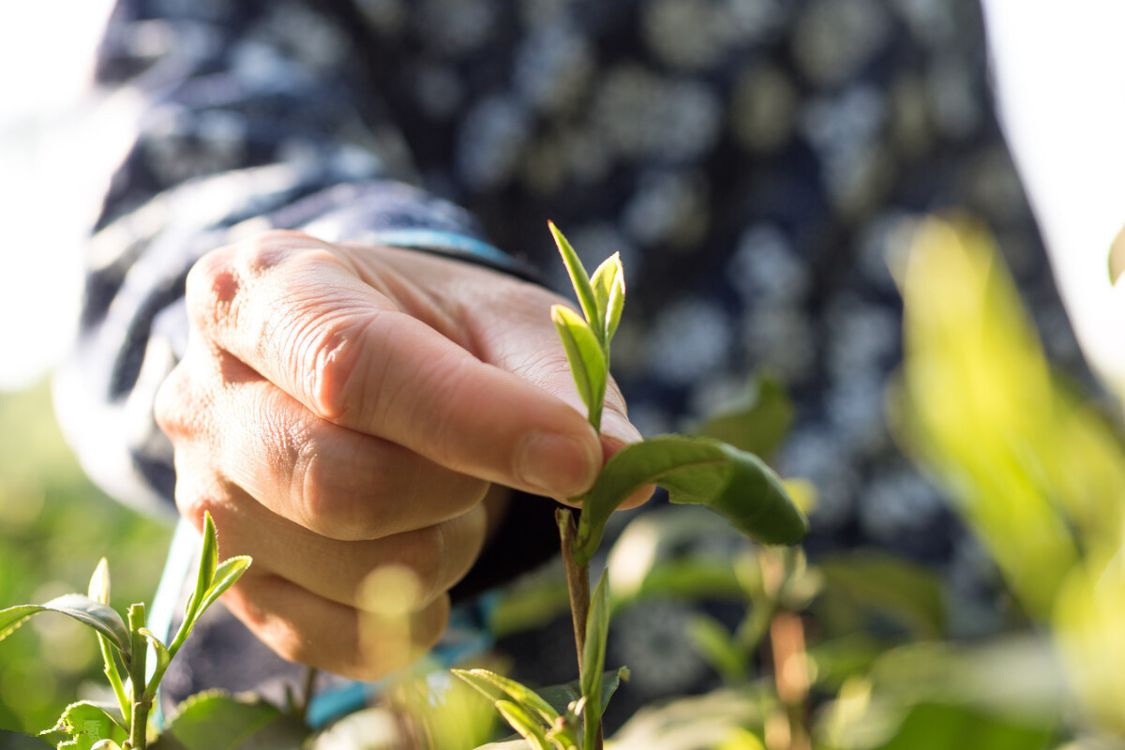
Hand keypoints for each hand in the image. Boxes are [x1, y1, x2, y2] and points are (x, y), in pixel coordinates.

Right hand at [154, 230, 645, 678]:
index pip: (353, 366)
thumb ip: (560, 381)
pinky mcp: (232, 578)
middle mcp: (204, 392)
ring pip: (356, 570)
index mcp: (264, 290)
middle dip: (456, 487)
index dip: (476, 421)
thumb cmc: (431, 328)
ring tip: (446, 492)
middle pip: (340, 483)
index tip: (575, 457)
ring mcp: (201, 494)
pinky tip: (420, 543)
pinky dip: (419, 607)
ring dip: (446, 546)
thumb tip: (624, 469)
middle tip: (485, 459)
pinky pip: (344, 639)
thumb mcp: (498, 318)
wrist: (348, 361)